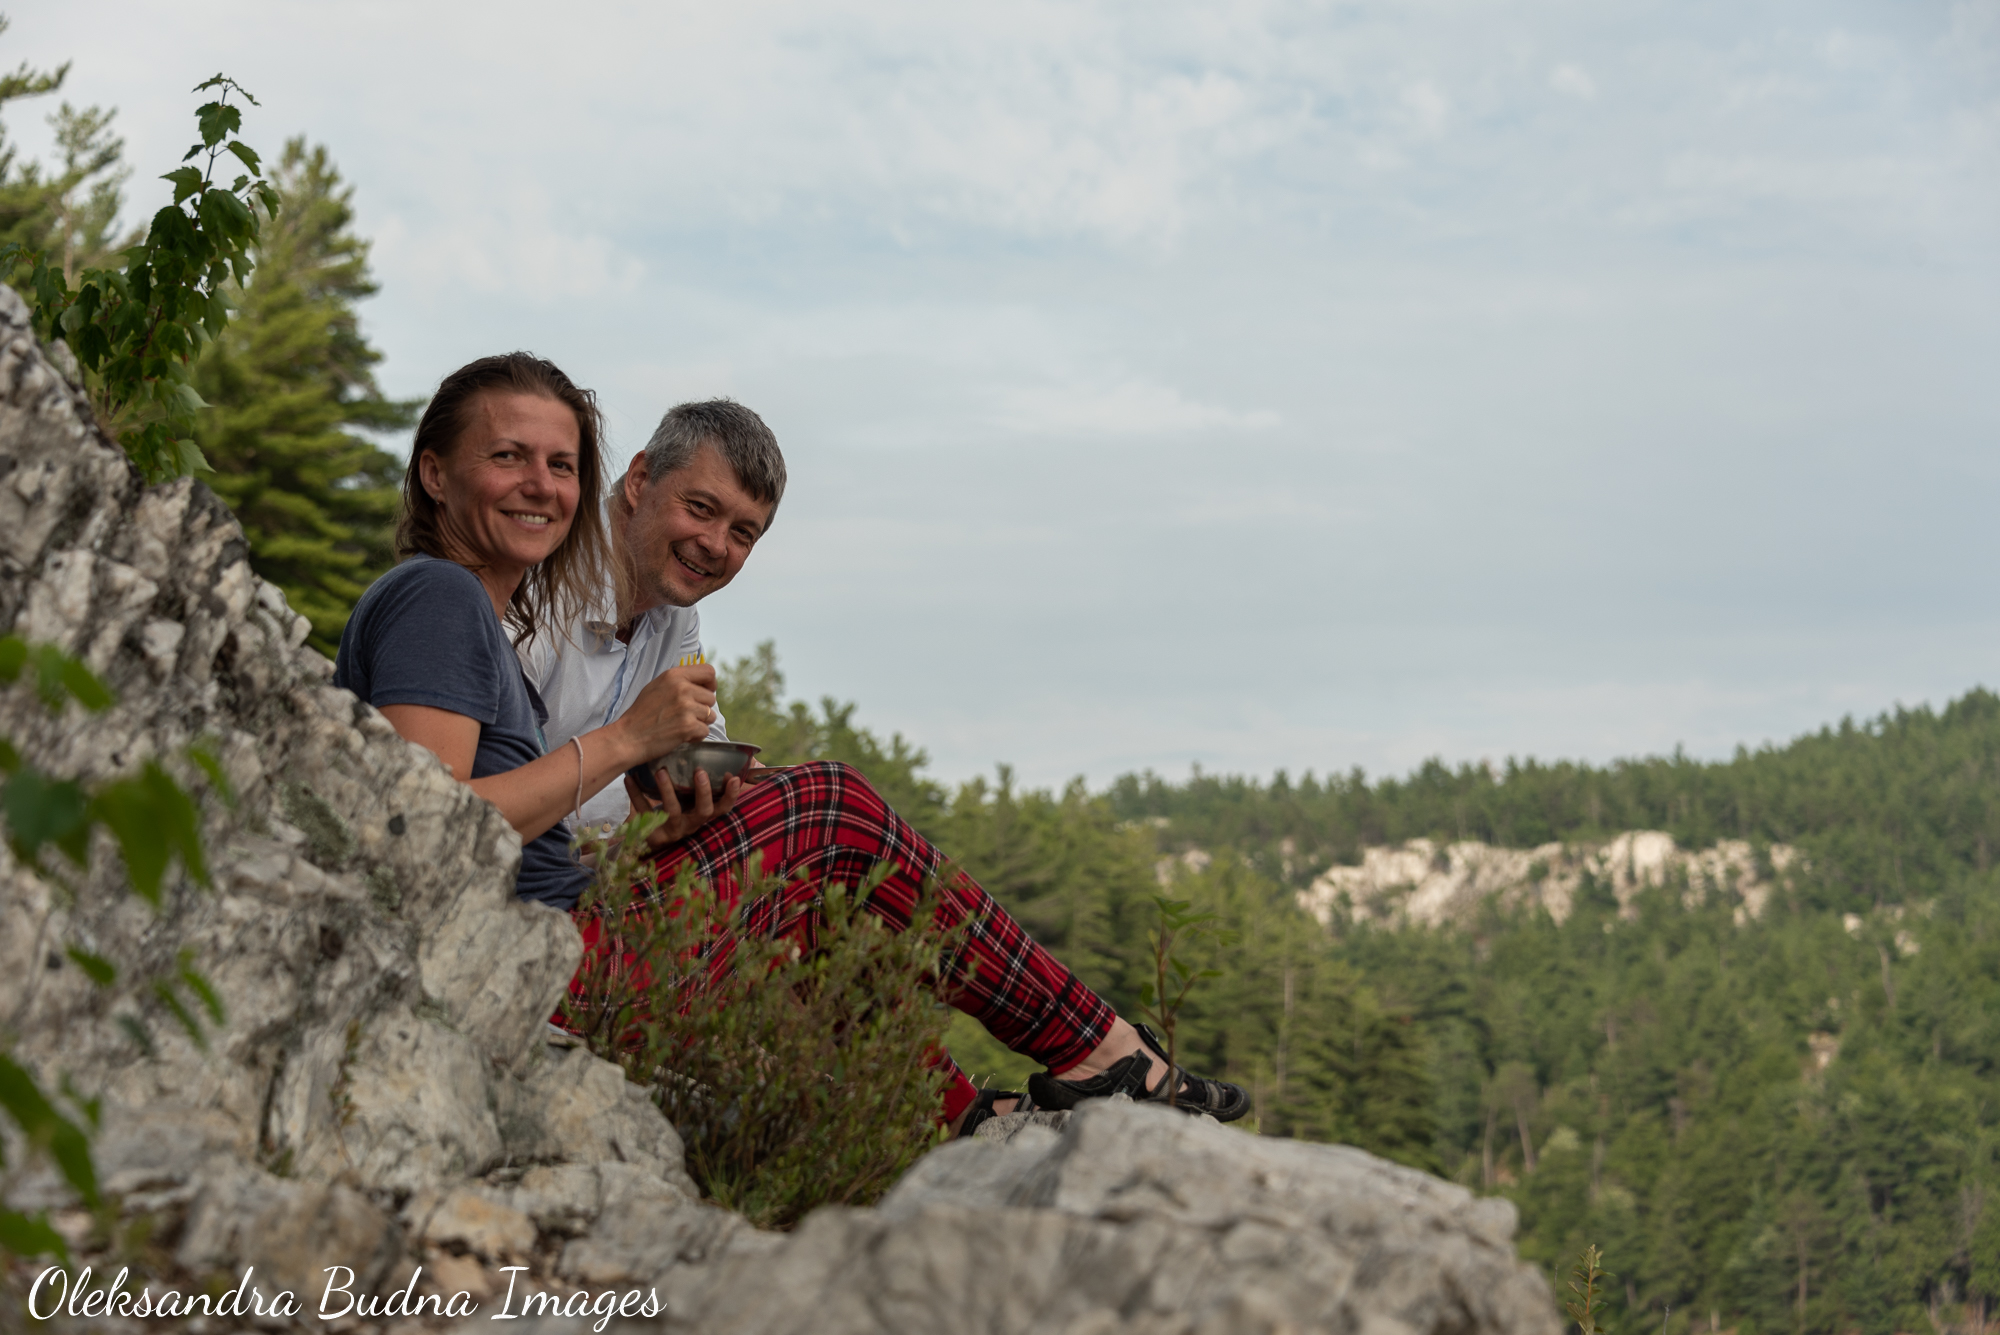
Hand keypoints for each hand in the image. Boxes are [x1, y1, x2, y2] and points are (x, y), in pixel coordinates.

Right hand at [618, 663, 718, 761]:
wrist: (628, 737)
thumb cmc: (641, 714)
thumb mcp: (657, 686)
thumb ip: (679, 681)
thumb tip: (702, 683)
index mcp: (674, 676)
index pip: (709, 671)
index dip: (711, 683)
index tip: (705, 692)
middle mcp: (682, 689)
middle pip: (711, 697)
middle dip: (702, 708)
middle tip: (684, 715)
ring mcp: (686, 707)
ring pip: (711, 715)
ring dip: (700, 723)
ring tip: (680, 725)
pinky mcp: (688, 726)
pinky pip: (705, 731)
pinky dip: (695, 736)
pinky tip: (680, 735)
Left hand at [623, 766, 742, 849]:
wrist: (649, 839)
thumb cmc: (674, 812)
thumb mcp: (688, 801)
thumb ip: (696, 785)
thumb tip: (705, 755)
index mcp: (702, 815)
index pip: (723, 808)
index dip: (730, 795)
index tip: (733, 777)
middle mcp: (691, 824)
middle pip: (704, 811)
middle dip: (704, 792)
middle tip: (700, 772)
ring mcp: (672, 830)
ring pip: (673, 811)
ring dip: (668, 790)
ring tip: (661, 771)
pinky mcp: (652, 832)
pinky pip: (644, 811)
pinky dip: (636, 794)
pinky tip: (629, 779)